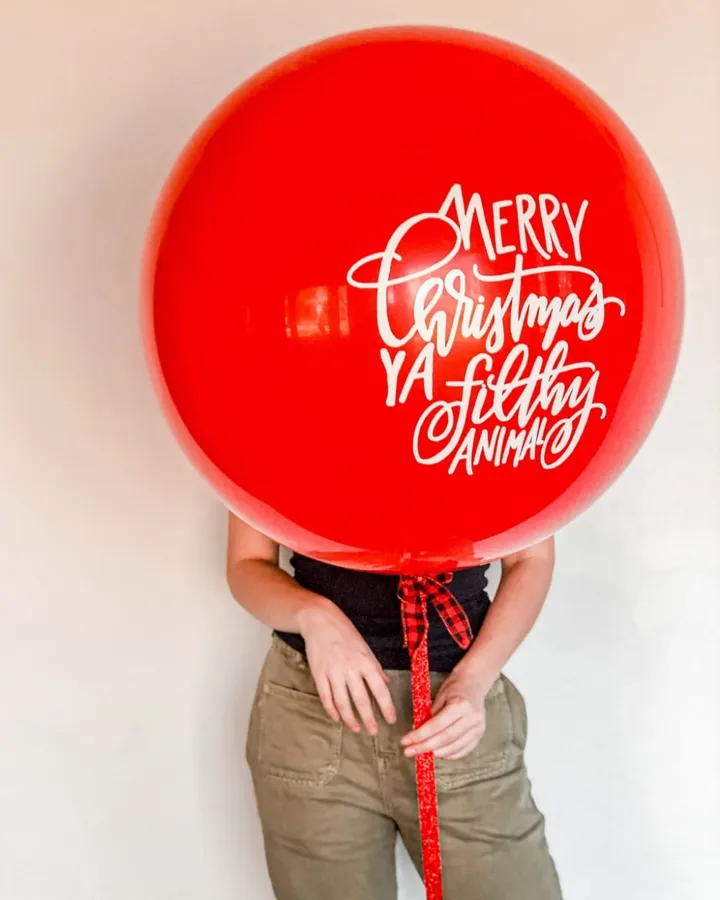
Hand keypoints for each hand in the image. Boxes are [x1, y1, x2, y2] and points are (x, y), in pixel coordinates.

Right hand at [298, 597, 396, 735]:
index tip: (391, 720)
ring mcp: (333, 672)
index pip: (380, 689)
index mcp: (366, 661)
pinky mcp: (319, 674)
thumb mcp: (365, 648)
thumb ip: (375, 667)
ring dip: (350, 719)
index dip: (386, 707)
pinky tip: (337, 718)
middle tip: (373, 731)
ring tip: (356, 728)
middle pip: (361, 700)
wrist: (320, 621)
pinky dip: (332, 710)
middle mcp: (350, 669)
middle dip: (368, 719)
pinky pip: (326, 697)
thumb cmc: (345, 633)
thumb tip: (386, 684)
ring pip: (342, 703)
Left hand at [401, 664, 489, 759]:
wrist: (474, 683)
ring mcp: (478, 728)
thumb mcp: (439, 695)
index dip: (420, 735)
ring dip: (436, 753)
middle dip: (424, 747)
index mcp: (460, 705)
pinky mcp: (480, 735)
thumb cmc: (455, 687)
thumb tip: (416, 731)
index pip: (437, 725)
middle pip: (445, 739)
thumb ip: (429, 714)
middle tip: (409, 751)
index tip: (406, 741)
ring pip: (454, 747)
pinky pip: (463, 750)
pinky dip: (449, 754)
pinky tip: (437, 753)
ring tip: (421, 752)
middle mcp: (471, 718)